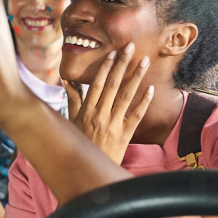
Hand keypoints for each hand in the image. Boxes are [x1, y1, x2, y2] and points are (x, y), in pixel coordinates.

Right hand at [63, 42, 153, 163]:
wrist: (88, 170)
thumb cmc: (81, 143)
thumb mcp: (72, 121)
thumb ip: (72, 99)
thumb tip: (67, 81)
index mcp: (87, 110)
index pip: (97, 84)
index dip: (105, 67)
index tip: (112, 53)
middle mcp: (100, 115)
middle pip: (113, 84)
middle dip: (122, 64)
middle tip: (130, 47)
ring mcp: (113, 125)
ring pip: (126, 96)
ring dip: (136, 77)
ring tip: (144, 61)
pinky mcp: (125, 135)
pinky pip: (136, 116)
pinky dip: (143, 102)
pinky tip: (150, 89)